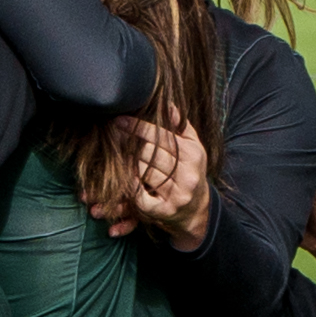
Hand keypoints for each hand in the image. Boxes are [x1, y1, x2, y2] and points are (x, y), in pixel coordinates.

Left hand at [89, 117, 209, 245]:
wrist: (198, 209)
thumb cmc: (191, 171)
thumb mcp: (192, 148)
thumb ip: (180, 127)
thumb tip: (168, 105)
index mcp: (193, 155)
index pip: (161, 137)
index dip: (138, 128)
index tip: (119, 121)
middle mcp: (188, 175)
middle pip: (149, 154)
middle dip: (131, 147)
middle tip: (116, 141)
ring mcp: (177, 195)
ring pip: (143, 173)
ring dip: (130, 166)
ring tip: (122, 161)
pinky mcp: (165, 211)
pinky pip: (141, 197)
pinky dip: (131, 188)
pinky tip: (127, 181)